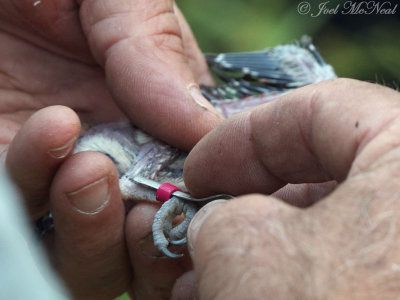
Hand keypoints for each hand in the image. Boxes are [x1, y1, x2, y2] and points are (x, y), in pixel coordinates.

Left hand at [1, 0, 218, 297]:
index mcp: (158, 120)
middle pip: (148, 241)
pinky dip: (36, 200)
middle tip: (145, 209)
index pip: (196, 183)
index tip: (193, 195)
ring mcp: (60, 183)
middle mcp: (118, 160)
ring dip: (96, 237)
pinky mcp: (9, 192)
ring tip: (88, 171)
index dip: (200, 202)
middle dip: (151, 243)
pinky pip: (25, 235)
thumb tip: (206, 128)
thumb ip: (159, 56)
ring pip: (94, 260)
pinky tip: (47, 137)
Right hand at [182, 78, 399, 298]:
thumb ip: (221, 218)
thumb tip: (214, 225)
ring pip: (332, 225)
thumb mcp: (247, 250)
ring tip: (211, 273)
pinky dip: (296, 273)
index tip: (200, 169)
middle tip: (201, 222)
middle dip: (248, 198)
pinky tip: (251, 290)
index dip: (242, 135)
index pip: (317, 109)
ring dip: (262, 245)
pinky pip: (349, 263)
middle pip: (323, 171)